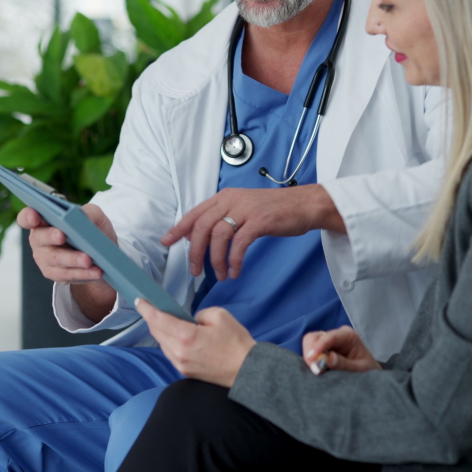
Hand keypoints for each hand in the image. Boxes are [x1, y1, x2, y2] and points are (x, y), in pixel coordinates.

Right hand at [18, 203, 117, 321]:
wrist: (101, 252)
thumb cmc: (92, 228)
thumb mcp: (94, 216)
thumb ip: (89, 212)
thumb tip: (84, 216)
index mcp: (44, 219)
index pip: (27, 217)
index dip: (28, 216)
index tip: (34, 216)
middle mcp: (39, 239)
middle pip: (40, 238)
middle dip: (51, 236)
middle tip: (62, 236)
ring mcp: (45, 258)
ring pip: (56, 259)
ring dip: (72, 259)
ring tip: (88, 259)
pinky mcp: (55, 274)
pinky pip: (67, 274)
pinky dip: (83, 273)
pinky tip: (96, 271)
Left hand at [135, 300, 254, 387]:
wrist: (246, 371)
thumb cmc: (236, 343)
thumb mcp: (220, 315)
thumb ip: (199, 314)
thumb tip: (191, 321)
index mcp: (186, 337)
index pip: (158, 320)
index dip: (146, 309)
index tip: (139, 300)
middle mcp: (179, 353)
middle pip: (157, 332)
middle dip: (152, 318)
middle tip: (150, 306)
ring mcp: (181, 364)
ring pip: (162, 343)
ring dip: (160, 331)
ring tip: (164, 319)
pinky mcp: (185, 371)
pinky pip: (170, 353)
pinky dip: (169, 341)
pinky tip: (175, 335)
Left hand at [161, 184, 343, 281]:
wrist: (304, 205)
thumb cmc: (275, 210)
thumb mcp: (244, 208)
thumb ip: (222, 218)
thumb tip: (198, 236)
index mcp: (225, 196)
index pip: (195, 212)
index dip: (179, 228)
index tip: (166, 242)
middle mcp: (232, 199)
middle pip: (203, 226)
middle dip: (196, 252)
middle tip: (195, 271)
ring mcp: (246, 209)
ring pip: (219, 236)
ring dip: (215, 259)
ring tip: (219, 275)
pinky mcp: (260, 221)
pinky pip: (239, 244)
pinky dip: (234, 260)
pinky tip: (235, 271)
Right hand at [303, 325, 380, 373]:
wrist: (369, 374)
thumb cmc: (368, 370)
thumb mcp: (360, 369)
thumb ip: (345, 364)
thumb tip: (328, 359)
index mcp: (348, 335)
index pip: (330, 337)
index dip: (319, 346)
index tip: (312, 359)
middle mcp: (336, 335)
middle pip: (314, 337)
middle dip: (310, 352)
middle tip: (314, 369)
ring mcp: (328, 341)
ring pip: (310, 343)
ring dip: (310, 357)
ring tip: (317, 371)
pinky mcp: (322, 349)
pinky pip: (310, 351)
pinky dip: (310, 360)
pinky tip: (317, 369)